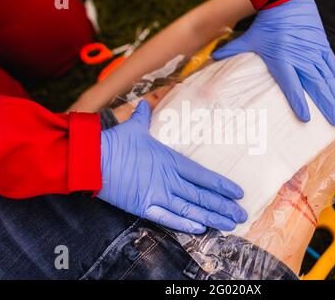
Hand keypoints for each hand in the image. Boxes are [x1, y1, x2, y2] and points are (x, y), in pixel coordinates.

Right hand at [97, 100, 247, 233]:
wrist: (92, 158)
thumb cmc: (115, 142)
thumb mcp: (133, 128)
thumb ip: (143, 118)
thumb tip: (143, 105)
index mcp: (170, 160)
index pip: (203, 175)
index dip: (222, 185)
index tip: (238, 193)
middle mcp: (168, 179)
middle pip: (202, 195)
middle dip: (223, 206)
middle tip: (241, 216)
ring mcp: (157, 194)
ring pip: (190, 209)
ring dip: (211, 217)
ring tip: (229, 225)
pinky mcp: (143, 206)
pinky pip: (167, 218)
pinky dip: (183, 224)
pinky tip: (199, 228)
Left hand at [213, 0, 334, 126]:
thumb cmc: (269, 22)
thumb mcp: (250, 38)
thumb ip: (233, 50)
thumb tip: (215, 57)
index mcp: (282, 58)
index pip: (291, 85)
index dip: (299, 102)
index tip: (305, 118)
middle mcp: (302, 58)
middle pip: (316, 86)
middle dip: (326, 106)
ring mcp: (315, 53)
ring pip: (328, 79)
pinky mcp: (323, 47)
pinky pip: (333, 68)